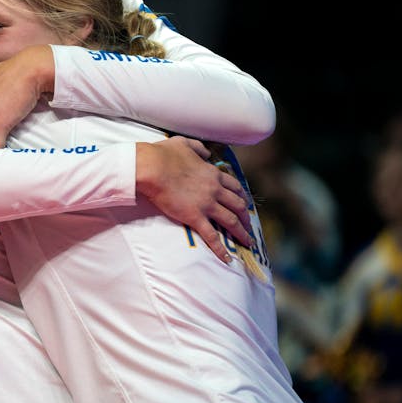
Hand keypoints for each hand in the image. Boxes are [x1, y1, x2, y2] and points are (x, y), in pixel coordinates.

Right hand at [135, 137, 252, 262]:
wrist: (152, 167)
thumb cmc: (164, 154)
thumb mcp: (184, 144)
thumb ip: (198, 149)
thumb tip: (206, 153)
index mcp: (213, 173)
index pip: (234, 186)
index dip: (242, 195)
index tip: (245, 202)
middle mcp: (215, 190)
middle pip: (238, 205)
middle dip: (246, 216)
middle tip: (249, 225)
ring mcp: (206, 204)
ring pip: (231, 221)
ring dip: (241, 233)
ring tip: (247, 242)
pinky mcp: (195, 217)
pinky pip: (212, 236)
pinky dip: (221, 249)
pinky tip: (227, 259)